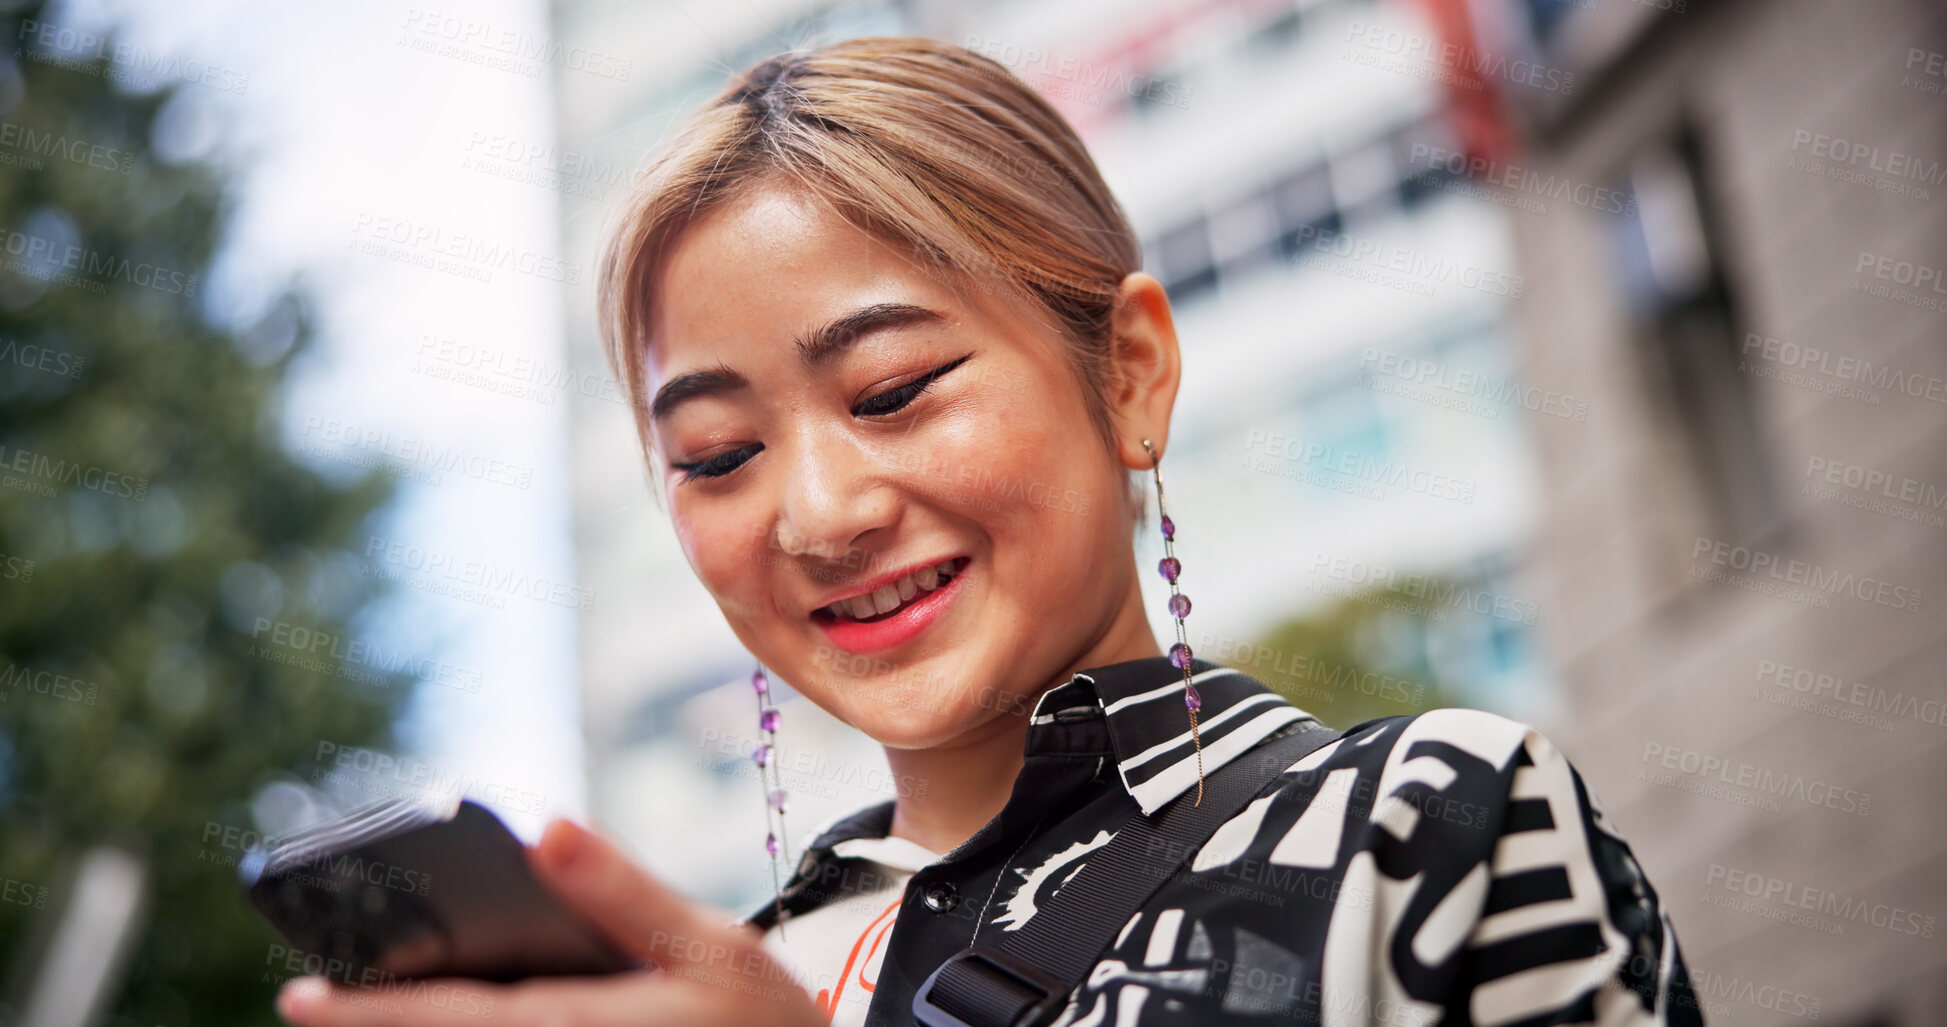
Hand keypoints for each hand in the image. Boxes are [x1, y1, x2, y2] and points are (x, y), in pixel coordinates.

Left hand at [275, 819, 825, 1026]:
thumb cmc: (761, 1023)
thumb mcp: (707, 944)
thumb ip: (619, 890)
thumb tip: (543, 826)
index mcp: (576, 1025)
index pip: (447, 1016)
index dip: (365, 1012)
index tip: (299, 996)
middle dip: (378, 1026)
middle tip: (314, 999)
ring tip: (380, 1004)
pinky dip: (477, 1025)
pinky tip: (466, 1006)